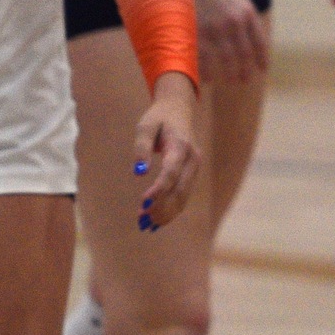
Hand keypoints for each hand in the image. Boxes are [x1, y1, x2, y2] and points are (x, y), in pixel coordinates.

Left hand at [132, 72, 200, 228]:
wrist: (179, 108)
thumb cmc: (159, 117)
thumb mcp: (145, 126)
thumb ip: (142, 147)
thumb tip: (139, 172)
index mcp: (181, 146)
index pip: (171, 172)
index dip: (158, 190)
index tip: (143, 204)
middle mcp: (193, 159)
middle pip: (179, 189)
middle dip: (161, 207)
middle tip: (142, 221)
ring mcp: (195, 167)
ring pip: (183, 196)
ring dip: (166, 212)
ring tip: (146, 225)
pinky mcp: (192, 173)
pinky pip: (183, 195)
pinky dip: (171, 209)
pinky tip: (157, 220)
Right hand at [191, 0, 270, 84]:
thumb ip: (240, 11)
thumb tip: (247, 31)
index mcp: (246, 10)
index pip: (260, 41)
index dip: (262, 58)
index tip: (262, 69)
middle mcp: (234, 22)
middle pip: (245, 56)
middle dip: (247, 71)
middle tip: (245, 81)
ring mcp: (214, 29)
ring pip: (227, 62)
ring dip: (231, 75)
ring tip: (231, 83)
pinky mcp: (195, 34)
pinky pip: (204, 61)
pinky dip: (207, 72)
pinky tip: (208, 79)